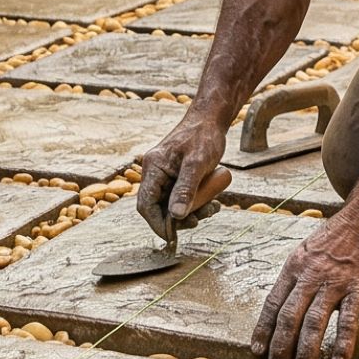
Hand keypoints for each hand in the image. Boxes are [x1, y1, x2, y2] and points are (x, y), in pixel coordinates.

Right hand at [135, 115, 231, 243]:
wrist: (211, 120)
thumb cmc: (203, 137)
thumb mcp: (197, 163)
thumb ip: (186, 189)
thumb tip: (177, 216)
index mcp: (153, 168)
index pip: (146, 204)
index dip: (156, 223)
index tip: (172, 237)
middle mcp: (155, 173)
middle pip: (158, 207)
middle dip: (178, 219)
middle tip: (199, 220)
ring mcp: (165, 176)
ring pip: (172, 204)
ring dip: (191, 212)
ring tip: (212, 208)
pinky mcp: (176, 177)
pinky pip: (181, 197)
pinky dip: (196, 204)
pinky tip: (212, 203)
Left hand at [252, 209, 358, 358]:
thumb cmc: (338, 237)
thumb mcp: (307, 250)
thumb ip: (297, 276)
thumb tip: (284, 305)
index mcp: (294, 266)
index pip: (273, 302)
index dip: (264, 328)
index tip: (257, 350)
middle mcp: (310, 275)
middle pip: (289, 315)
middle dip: (281, 345)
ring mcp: (335, 281)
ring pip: (314, 321)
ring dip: (307, 349)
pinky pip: (348, 319)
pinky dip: (342, 342)